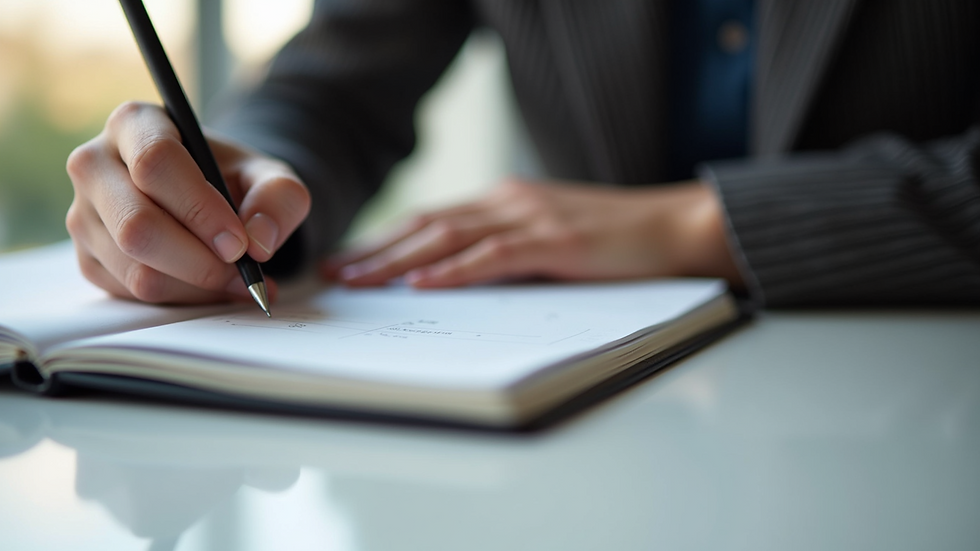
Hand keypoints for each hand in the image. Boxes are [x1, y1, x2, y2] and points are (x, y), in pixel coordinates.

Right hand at [66, 101, 310, 302]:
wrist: (210, 198)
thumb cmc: (232, 179)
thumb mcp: (268, 176)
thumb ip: (279, 198)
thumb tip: (260, 241)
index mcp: (135, 123)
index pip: (155, 163)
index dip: (200, 209)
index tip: (240, 243)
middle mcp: (95, 164)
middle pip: (137, 225)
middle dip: (200, 261)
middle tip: (245, 271)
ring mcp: (84, 214)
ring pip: (135, 269)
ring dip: (197, 286)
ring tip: (240, 280)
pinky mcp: (88, 257)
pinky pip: (133, 293)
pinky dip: (183, 298)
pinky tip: (213, 285)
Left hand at [325, 178, 741, 287]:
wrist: (676, 226)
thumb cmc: (616, 241)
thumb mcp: (551, 242)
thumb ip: (510, 254)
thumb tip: (460, 282)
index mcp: (506, 202)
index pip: (432, 220)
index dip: (386, 241)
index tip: (350, 262)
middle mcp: (509, 202)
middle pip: (427, 225)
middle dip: (376, 251)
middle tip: (334, 273)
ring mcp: (531, 217)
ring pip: (449, 237)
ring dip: (398, 260)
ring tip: (359, 281)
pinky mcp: (554, 240)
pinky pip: (493, 256)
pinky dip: (454, 270)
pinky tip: (422, 283)